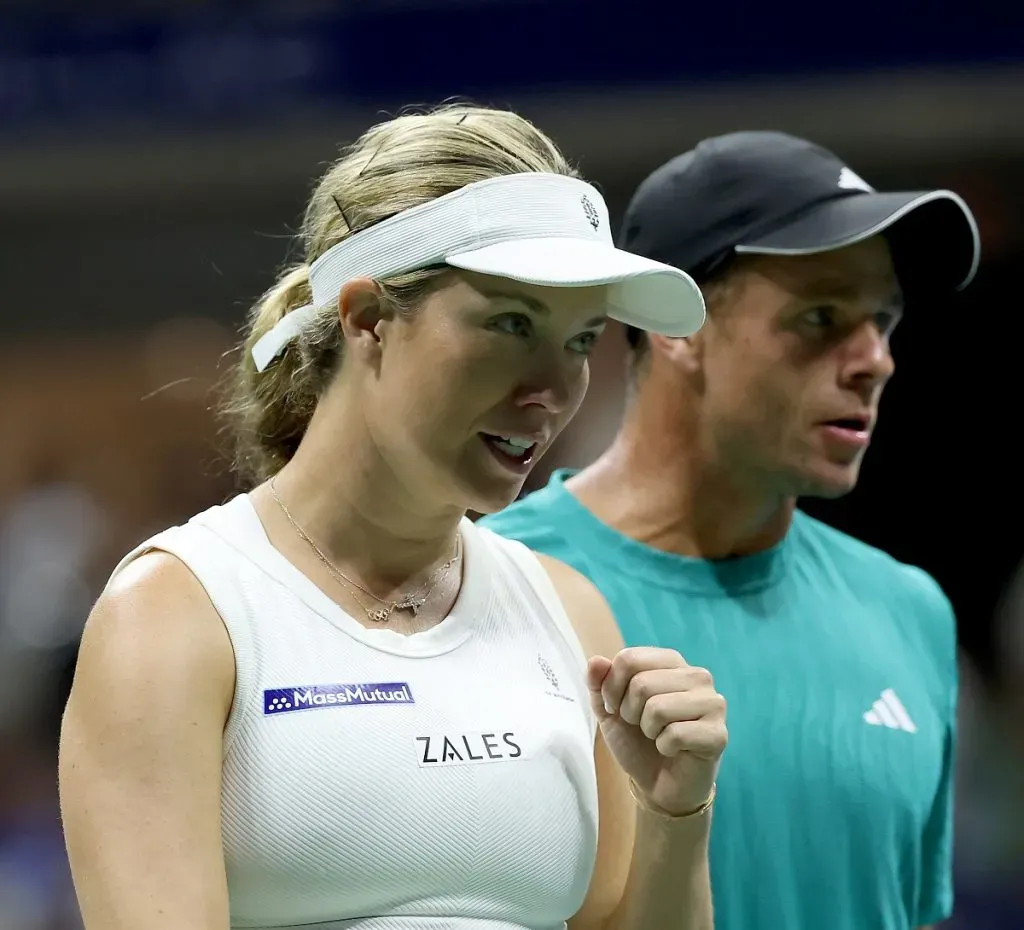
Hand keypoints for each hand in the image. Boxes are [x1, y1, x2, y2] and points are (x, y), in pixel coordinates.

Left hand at [588, 647, 726, 815]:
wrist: (659, 784)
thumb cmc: (637, 740)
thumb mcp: (608, 709)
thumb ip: (599, 683)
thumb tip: (596, 661)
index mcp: (671, 662)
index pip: (630, 658)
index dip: (611, 687)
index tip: (616, 707)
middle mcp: (697, 676)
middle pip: (642, 684)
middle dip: (630, 712)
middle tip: (640, 726)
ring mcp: (713, 703)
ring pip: (658, 708)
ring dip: (648, 730)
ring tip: (658, 736)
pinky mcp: (718, 733)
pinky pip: (676, 734)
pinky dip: (665, 747)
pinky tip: (674, 750)